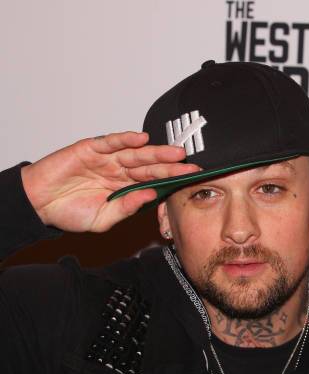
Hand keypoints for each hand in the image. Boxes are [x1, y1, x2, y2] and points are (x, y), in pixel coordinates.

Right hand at [21, 132, 199, 232]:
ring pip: (136, 154)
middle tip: (191, 165)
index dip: (172, 180)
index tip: (191, 180)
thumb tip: (150, 197)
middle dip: (171, 166)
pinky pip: (111, 142)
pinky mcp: (91, 148)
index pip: (153, 182)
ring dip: (156, 152)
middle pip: (150, 167)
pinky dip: (126, 140)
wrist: (38, 204)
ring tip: (175, 153)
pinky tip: (141, 139)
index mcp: (125, 188)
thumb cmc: (68, 212)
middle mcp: (120, 171)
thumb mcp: (102, 219)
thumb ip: (125, 208)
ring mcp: (107, 159)